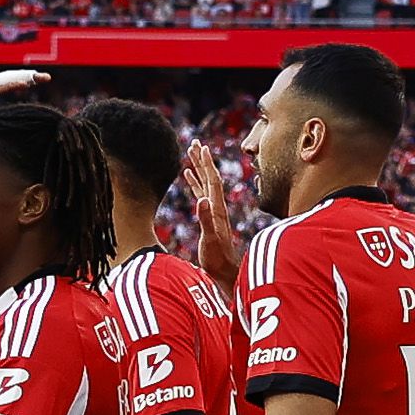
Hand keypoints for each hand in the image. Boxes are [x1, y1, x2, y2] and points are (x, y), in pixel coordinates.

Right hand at [0, 71, 48, 135]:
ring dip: (24, 78)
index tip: (38, 82)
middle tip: (47, 77)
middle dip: (28, 77)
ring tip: (40, 77)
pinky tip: (24, 84)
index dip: (22, 81)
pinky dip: (12, 85)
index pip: (5, 83)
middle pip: (9, 78)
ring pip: (5, 79)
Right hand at [177, 136, 241, 288]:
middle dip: (202, 159)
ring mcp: (212, 211)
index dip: (207, 164)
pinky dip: (194, 182)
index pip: (212, 180)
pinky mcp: (207, 217)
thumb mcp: (210, 240)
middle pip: (209, 177)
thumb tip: (201, 200)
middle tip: (194, 143)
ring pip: (204, 183)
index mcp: (216, 208)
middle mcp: (216, 206)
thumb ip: (205, 220)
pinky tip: (189, 175)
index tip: (202, 147)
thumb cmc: (217, 258)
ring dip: (198, 167)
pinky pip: (200, 193)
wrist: (225, 272)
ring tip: (191, 153)